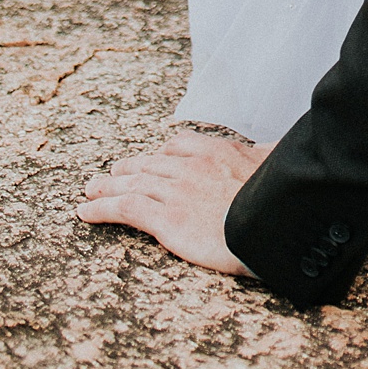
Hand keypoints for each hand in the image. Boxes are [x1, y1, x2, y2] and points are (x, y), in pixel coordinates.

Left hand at [77, 131, 274, 272]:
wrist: (275, 224)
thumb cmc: (281, 198)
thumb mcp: (280, 163)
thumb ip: (272, 153)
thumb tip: (283, 147)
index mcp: (218, 151)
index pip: (180, 144)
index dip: (160, 153)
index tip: (152, 157)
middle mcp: (192, 167)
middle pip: (150, 163)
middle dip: (127, 168)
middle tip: (109, 174)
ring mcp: (177, 192)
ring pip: (133, 183)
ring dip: (107, 187)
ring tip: (89, 190)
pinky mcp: (167, 220)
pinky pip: (126, 209)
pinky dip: (101, 209)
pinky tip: (84, 212)